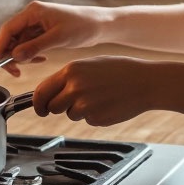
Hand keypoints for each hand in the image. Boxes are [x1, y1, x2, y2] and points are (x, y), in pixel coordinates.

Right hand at [0, 1, 107, 76]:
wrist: (100, 25)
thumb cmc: (82, 26)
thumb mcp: (58, 38)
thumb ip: (35, 47)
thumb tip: (14, 56)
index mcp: (33, 11)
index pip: (8, 29)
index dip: (0, 47)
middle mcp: (32, 16)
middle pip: (11, 36)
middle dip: (10, 54)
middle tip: (16, 71)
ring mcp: (37, 23)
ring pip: (19, 42)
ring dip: (22, 56)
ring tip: (30, 66)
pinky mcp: (43, 31)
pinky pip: (29, 44)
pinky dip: (31, 54)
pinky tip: (40, 60)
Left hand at [33, 56, 157, 125]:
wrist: (145, 82)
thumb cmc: (119, 70)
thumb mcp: (89, 64)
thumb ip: (68, 77)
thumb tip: (49, 91)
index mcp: (71, 71)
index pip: (41, 91)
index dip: (38, 102)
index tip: (40, 108)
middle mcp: (75, 88)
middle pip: (52, 106)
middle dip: (56, 108)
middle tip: (68, 104)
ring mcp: (85, 105)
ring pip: (70, 114)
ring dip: (78, 110)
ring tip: (98, 97)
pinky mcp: (96, 118)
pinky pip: (87, 120)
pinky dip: (94, 115)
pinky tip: (107, 103)